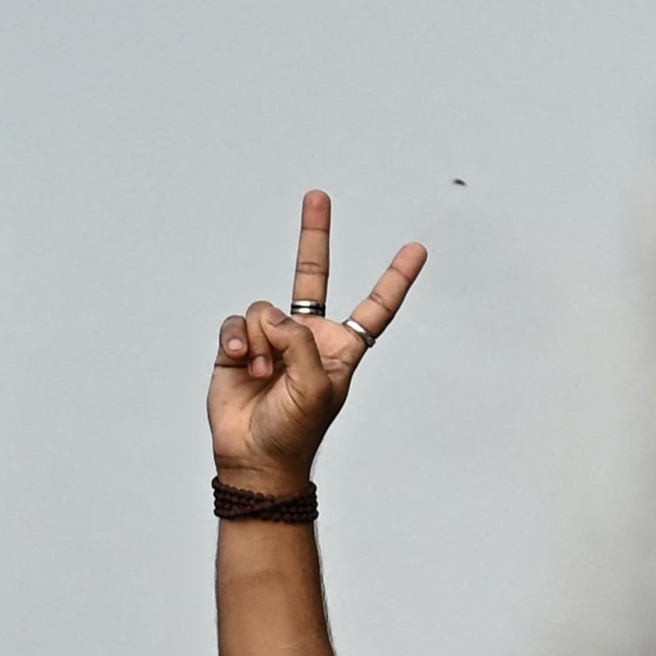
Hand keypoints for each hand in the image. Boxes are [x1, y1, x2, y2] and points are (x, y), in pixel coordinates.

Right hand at [210, 191, 427, 495]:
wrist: (254, 459)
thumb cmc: (295, 432)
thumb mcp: (317, 387)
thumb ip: (302, 342)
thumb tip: (274, 315)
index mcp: (339, 349)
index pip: (374, 309)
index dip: (395, 280)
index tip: (416, 250)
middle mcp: (306, 337)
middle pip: (312, 276)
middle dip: (314, 235)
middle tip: (318, 197)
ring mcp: (272, 339)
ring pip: (264, 308)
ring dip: (263, 342)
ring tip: (266, 376)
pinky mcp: (240, 346)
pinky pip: (238, 323)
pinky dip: (240, 341)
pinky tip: (243, 363)